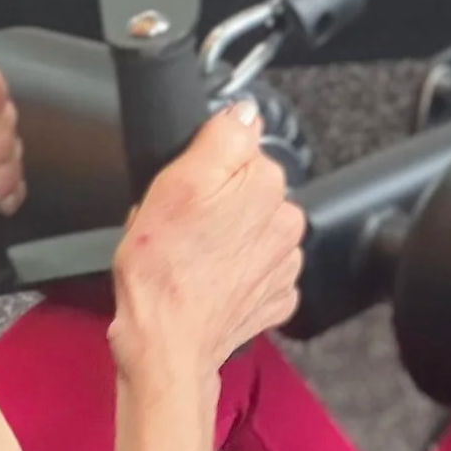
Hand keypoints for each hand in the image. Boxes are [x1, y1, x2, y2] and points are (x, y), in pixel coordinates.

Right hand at [108, 99, 306, 383]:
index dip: (205, 165)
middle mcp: (287, 222)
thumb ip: (221, 138)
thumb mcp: (176, 181)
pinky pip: (254, 266)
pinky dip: (233, 269)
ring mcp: (284, 262)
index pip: (243, 149)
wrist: (168, 339)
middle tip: (181, 223)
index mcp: (267, 187)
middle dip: (215, 201)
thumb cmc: (163, 268)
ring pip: (251, 228)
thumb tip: (245, 112)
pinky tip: (208, 276)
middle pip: (248, 190)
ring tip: (191, 253)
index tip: (185, 186)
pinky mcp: (276, 294)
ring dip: (225, 235)